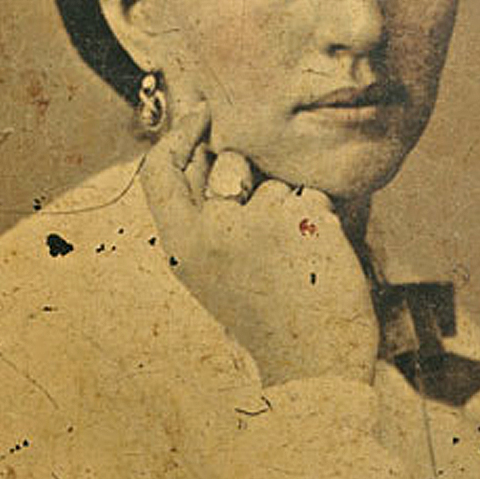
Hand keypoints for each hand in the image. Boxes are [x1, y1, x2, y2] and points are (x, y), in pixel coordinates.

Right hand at [140, 106, 378, 387]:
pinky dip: (319, 220)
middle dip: (248, 176)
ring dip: (289, 207)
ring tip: (293, 260)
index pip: (160, 169)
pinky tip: (316, 260)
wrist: (312, 367)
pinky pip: (313, 195)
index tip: (200, 111)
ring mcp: (260, 222)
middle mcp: (214, 229)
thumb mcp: (210, 269)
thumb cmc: (262, 313)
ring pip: (276, 181)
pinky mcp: (304, 220)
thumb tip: (202, 145)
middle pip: (226, 161)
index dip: (178, 134)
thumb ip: (198, 213)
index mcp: (181, 245)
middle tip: (267, 225)